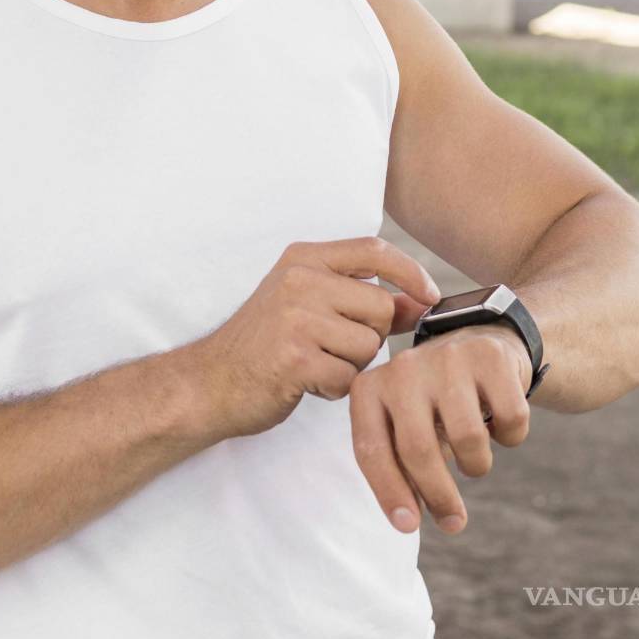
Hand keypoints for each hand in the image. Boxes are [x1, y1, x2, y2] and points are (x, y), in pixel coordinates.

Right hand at [189, 237, 441, 438]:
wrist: (210, 381)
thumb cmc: (266, 343)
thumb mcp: (308, 305)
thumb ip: (362, 300)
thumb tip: (419, 302)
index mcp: (303, 258)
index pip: (373, 249)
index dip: (410, 271)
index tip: (428, 295)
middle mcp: (299, 279)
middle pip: (379, 307)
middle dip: (369, 337)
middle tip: (333, 348)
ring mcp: (294, 317)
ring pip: (367, 345)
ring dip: (350, 366)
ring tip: (315, 364)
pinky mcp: (294, 358)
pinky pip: (347, 378)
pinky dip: (333, 389)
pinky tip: (306, 383)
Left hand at [348, 323, 532, 534]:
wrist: (479, 339)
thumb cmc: (433, 399)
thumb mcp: (404, 424)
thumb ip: (399, 465)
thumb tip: (407, 518)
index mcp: (371, 387)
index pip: (371, 448)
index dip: (388, 492)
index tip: (407, 526)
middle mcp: (402, 367)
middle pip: (418, 449)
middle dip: (439, 496)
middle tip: (453, 522)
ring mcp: (447, 358)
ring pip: (468, 438)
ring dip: (478, 464)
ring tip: (474, 454)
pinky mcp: (489, 356)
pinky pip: (510, 420)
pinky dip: (510, 436)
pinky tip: (499, 421)